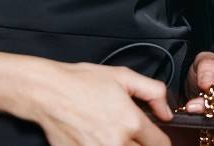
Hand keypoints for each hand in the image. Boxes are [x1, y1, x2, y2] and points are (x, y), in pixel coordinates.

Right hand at [35, 61, 174, 145]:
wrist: (48, 92)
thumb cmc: (80, 81)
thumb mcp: (121, 75)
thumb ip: (152, 91)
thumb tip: (166, 112)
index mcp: (131, 121)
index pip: (161, 144)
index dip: (157, 137)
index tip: (150, 134)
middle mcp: (118, 142)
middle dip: (138, 142)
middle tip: (125, 131)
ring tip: (108, 133)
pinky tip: (94, 137)